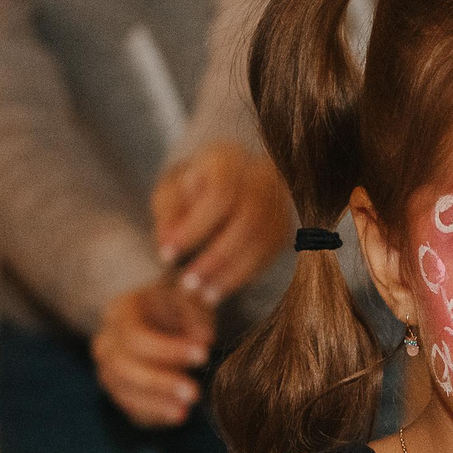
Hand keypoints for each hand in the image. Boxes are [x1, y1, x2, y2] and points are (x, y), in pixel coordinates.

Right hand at [91, 282, 213, 428]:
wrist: (166, 323)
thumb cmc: (178, 309)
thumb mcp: (191, 300)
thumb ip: (197, 316)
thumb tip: (204, 338)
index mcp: (120, 312)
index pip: (135, 336)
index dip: (168, 349)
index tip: (204, 355)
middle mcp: (106, 342)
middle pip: (124, 368)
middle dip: (160, 383)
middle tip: (194, 393)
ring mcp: (108, 370)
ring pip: (124, 392)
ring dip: (156, 404)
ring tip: (186, 411)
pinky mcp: (119, 392)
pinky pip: (130, 409)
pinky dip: (154, 415)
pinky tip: (178, 416)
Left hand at [152, 144, 294, 306]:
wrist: (220, 182)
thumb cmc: (189, 189)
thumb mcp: (169, 193)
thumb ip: (169, 213)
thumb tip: (168, 242)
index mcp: (227, 158)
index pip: (220, 194)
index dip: (195, 228)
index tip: (168, 254)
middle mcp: (261, 175)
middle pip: (249, 219)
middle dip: (216, 257)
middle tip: (188, 284)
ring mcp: (279, 200)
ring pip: (264, 240)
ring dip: (232, 273)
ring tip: (203, 295)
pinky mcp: (284, 225)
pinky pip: (269, 254)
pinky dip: (244, 276)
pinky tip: (219, 289)